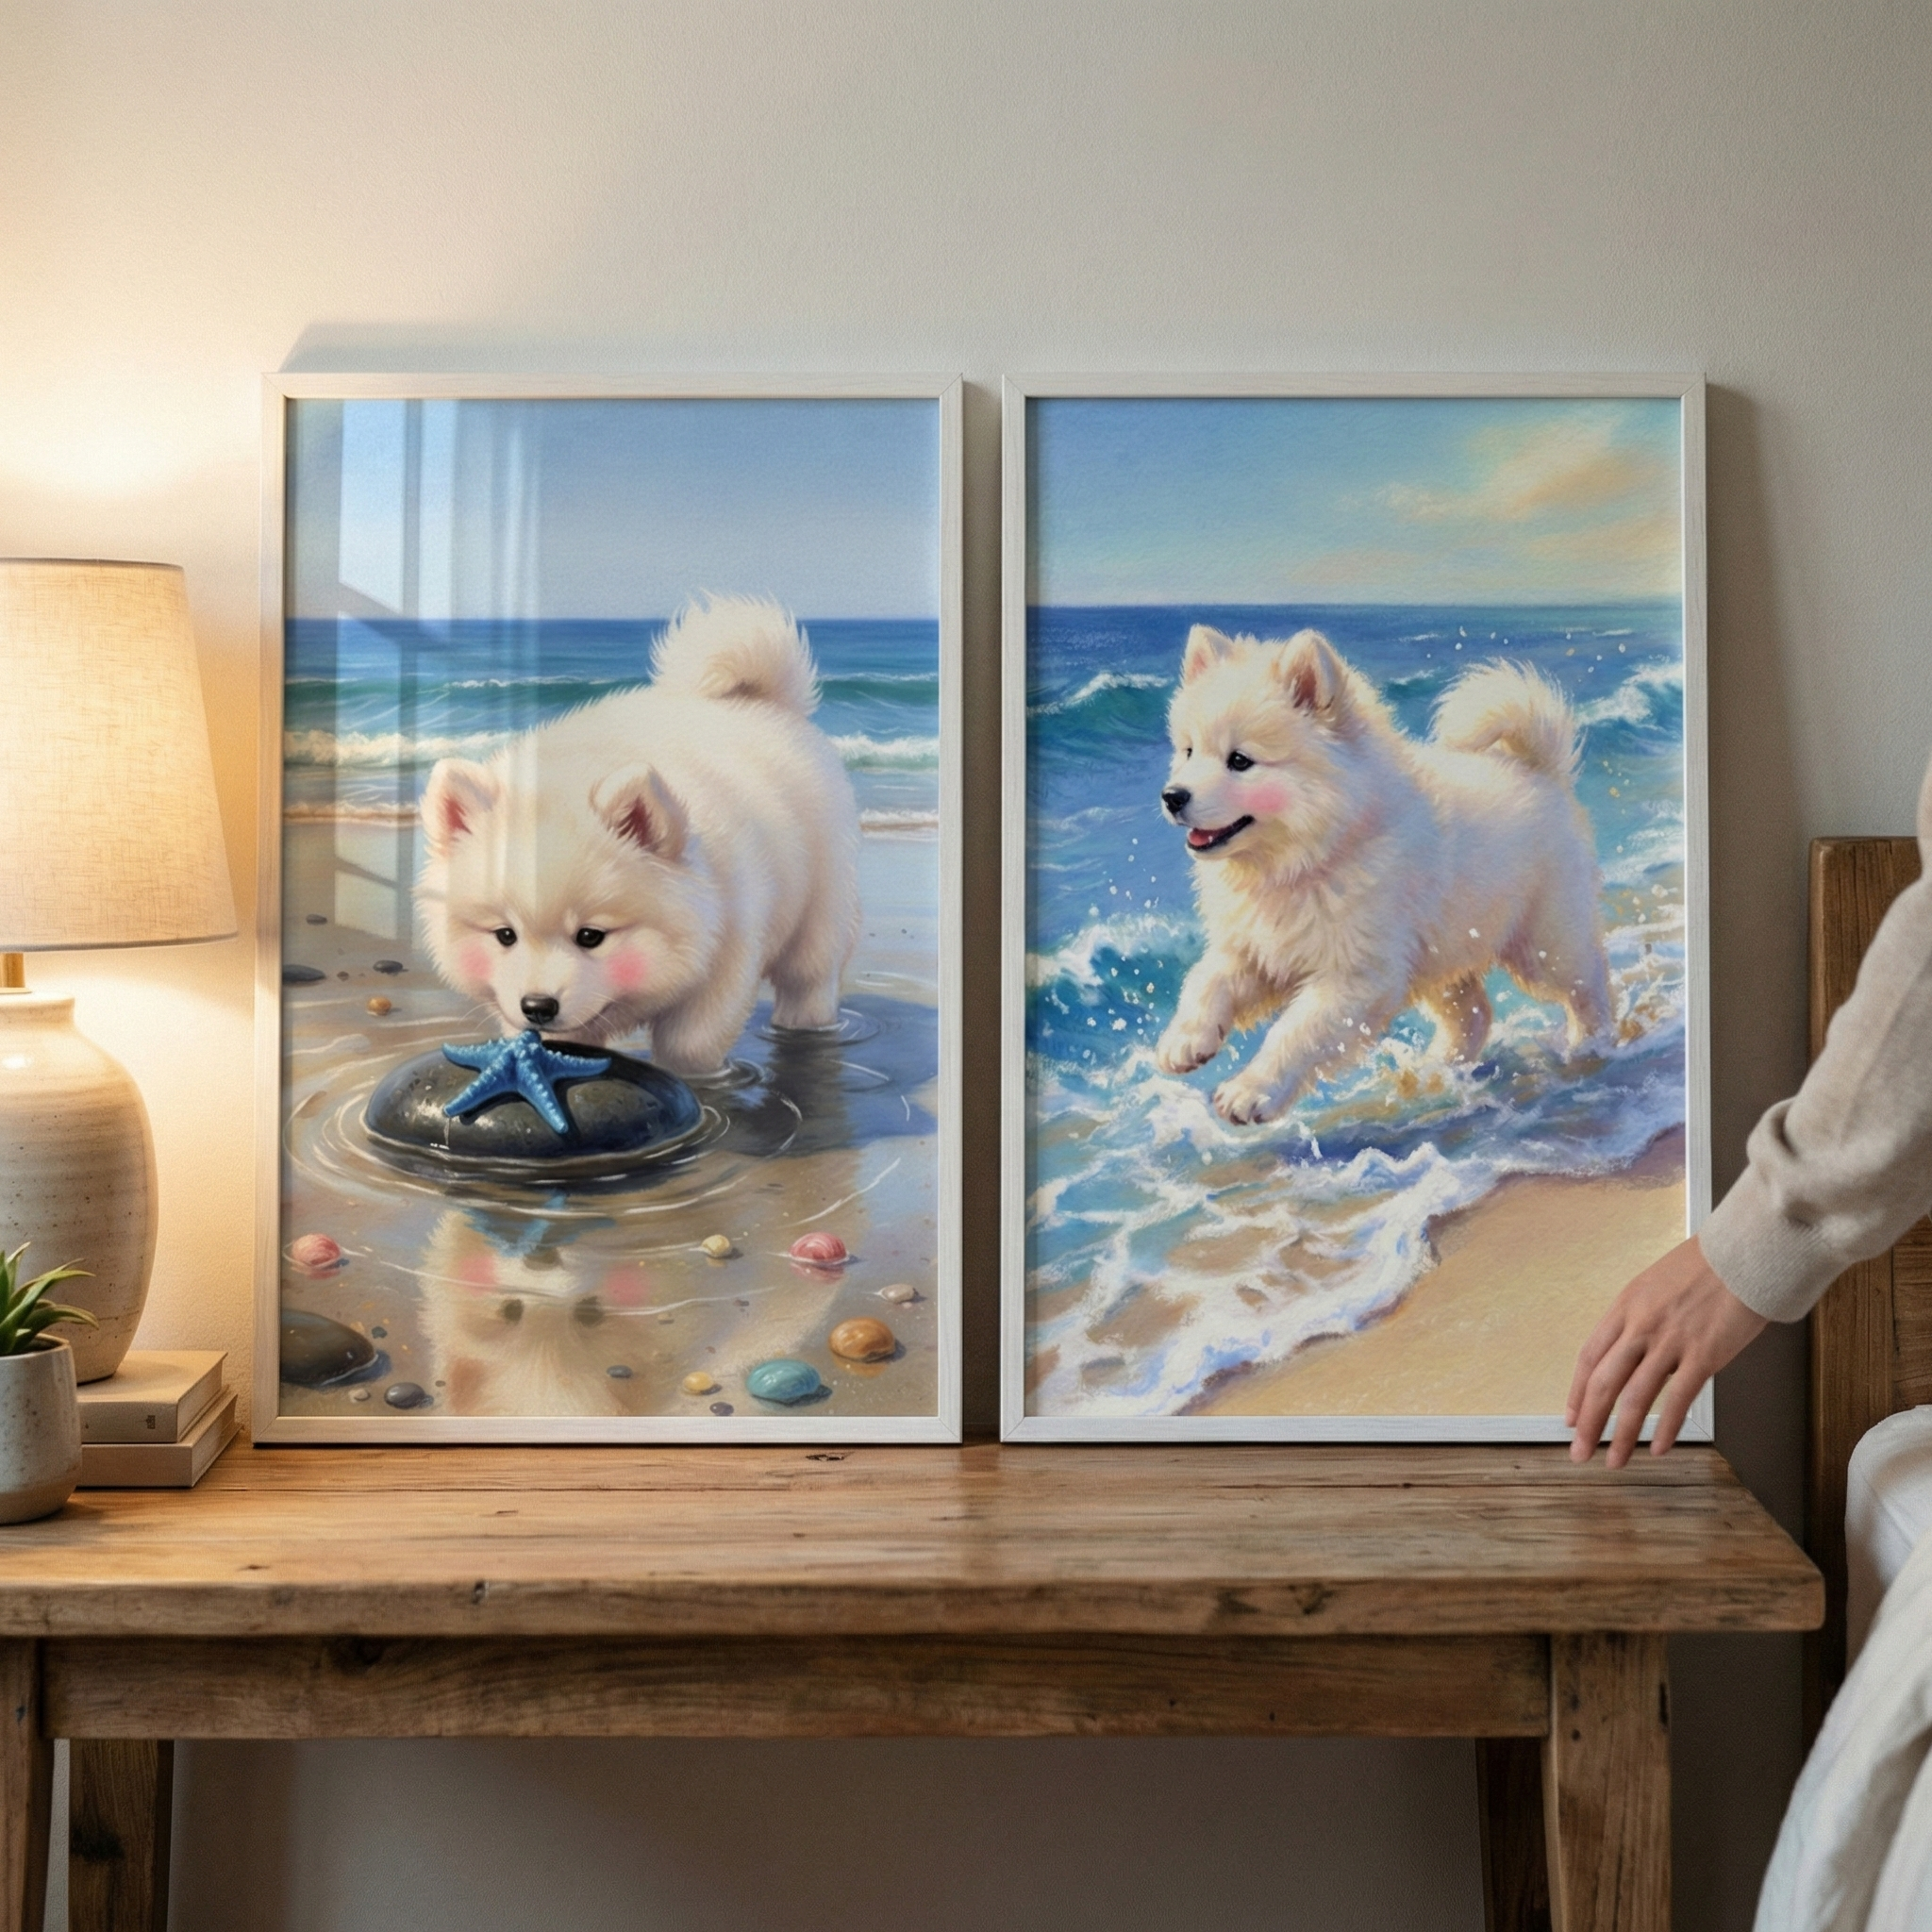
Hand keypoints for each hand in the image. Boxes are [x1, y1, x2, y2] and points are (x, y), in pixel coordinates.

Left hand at [1566, 1235, 1766, 1468]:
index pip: (1589, 1358)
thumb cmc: (1706, 1266)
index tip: (1572, 1419)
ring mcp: (1670, 1342)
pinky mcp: (1704, 1355)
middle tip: (1580, 1452)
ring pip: (1634, 1398)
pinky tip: (1658, 1448)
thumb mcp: (1655, 1284)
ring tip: (1614, 1461)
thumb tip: (1631, 1354)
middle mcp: (1640, 1326)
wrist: (1746, 1253)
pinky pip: (1677, 1400)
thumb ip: (1639, 1319)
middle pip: (1603, 1383)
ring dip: (1621, 1436)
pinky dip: (1665, 1429)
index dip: (1577, 1392)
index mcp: (1625, 1307)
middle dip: (1589, 1423)